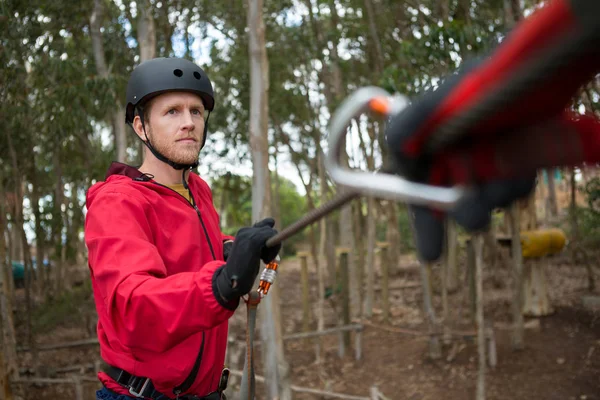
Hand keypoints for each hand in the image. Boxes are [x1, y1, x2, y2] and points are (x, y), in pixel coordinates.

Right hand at [213, 218, 281, 302]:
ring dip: (273, 248)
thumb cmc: (243, 269)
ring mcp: (248, 235)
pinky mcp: (253, 241)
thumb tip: (272, 221)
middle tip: (264, 258)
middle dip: (273, 244)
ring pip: (273, 233)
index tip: (265, 250)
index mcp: (244, 232)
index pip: (267, 223)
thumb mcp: (253, 251)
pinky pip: (272, 237)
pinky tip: (264, 261)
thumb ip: (261, 237)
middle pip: (271, 229)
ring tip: (264, 260)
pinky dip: (273, 250)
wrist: (231, 281)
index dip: (270, 237)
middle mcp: (245, 230)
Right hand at [385, 62, 536, 261]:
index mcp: (428, 153)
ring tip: (502, 167)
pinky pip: (515, 190)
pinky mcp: (516, 169)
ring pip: (488, 201)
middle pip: (454, 207)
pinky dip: (516, 182)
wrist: (529, 76)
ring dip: (494, 194)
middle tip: (472, 214)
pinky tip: (519, 161)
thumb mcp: (438, 101)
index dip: (424, 226)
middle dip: (465, 213)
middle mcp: (455, 165)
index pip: (417, 196)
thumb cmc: (477, 85)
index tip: (432, 255)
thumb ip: (409, 122)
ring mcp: (488, 169)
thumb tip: (393, 147)